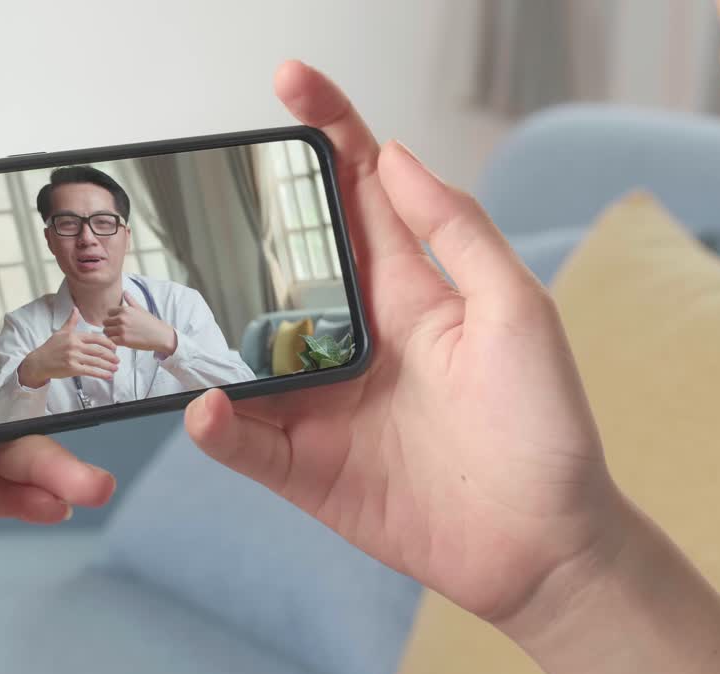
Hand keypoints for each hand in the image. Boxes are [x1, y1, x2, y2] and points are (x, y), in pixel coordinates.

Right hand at [17, 307, 120, 387]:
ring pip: (96, 361)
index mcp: (75, 336)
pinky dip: (101, 374)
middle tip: (118, 360)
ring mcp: (74, 357)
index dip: (108, 343)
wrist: (39, 362)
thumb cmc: (50, 347)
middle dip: (111, 356)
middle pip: (98, 350)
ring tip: (115, 368)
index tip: (115, 347)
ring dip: (108, 366)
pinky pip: (90, 371)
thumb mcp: (61, 331)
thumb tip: (75, 309)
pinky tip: (108, 376)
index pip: (96, 338)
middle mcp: (75, 345)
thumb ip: (71, 321)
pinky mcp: (72, 368)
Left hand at [104, 292, 177, 354]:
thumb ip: (130, 301)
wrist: (160, 336)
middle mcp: (122, 318)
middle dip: (110, 326)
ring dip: (110, 335)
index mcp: (125, 309)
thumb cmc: (151, 323)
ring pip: (106, 331)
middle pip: (105, 322)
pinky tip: (121, 342)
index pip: (109, 312)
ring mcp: (122, 329)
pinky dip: (113, 342)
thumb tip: (125, 292)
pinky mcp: (123, 340)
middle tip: (118, 331)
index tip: (118, 322)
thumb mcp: (140, 309)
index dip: (112, 318)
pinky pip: (110, 340)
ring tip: (119, 336)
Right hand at [185, 62, 621, 636]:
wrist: (541, 544)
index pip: (356, 194)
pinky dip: (219, 425)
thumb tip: (395, 155)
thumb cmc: (543, 426)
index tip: (288, 83)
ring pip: (243, 351)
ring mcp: (321, 402)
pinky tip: (208, 407)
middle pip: (281, 262)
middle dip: (240, 218)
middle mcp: (351, 337)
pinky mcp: (305, 465)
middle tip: (199, 188)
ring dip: (208, 328)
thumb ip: (458, 233)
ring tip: (177, 302)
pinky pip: (245, 440)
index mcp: (406, 290)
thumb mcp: (516, 311)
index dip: (325, 131)